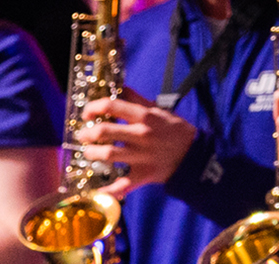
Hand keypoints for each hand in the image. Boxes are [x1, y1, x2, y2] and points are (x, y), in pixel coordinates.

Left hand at [75, 87, 197, 193]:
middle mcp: (141, 135)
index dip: (93, 107)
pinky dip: (108, 190)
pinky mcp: (143, 175)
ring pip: (108, 155)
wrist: (194, 156)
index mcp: (145, 117)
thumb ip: (138, 100)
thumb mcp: (160, 110)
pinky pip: (122, 184)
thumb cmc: (175, 131)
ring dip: (92, 154)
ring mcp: (141, 156)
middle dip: (88, 133)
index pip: (112, 106)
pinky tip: (95, 190)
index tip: (87, 112)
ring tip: (88, 153)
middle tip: (83, 135)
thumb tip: (119, 88)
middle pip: (104, 132)